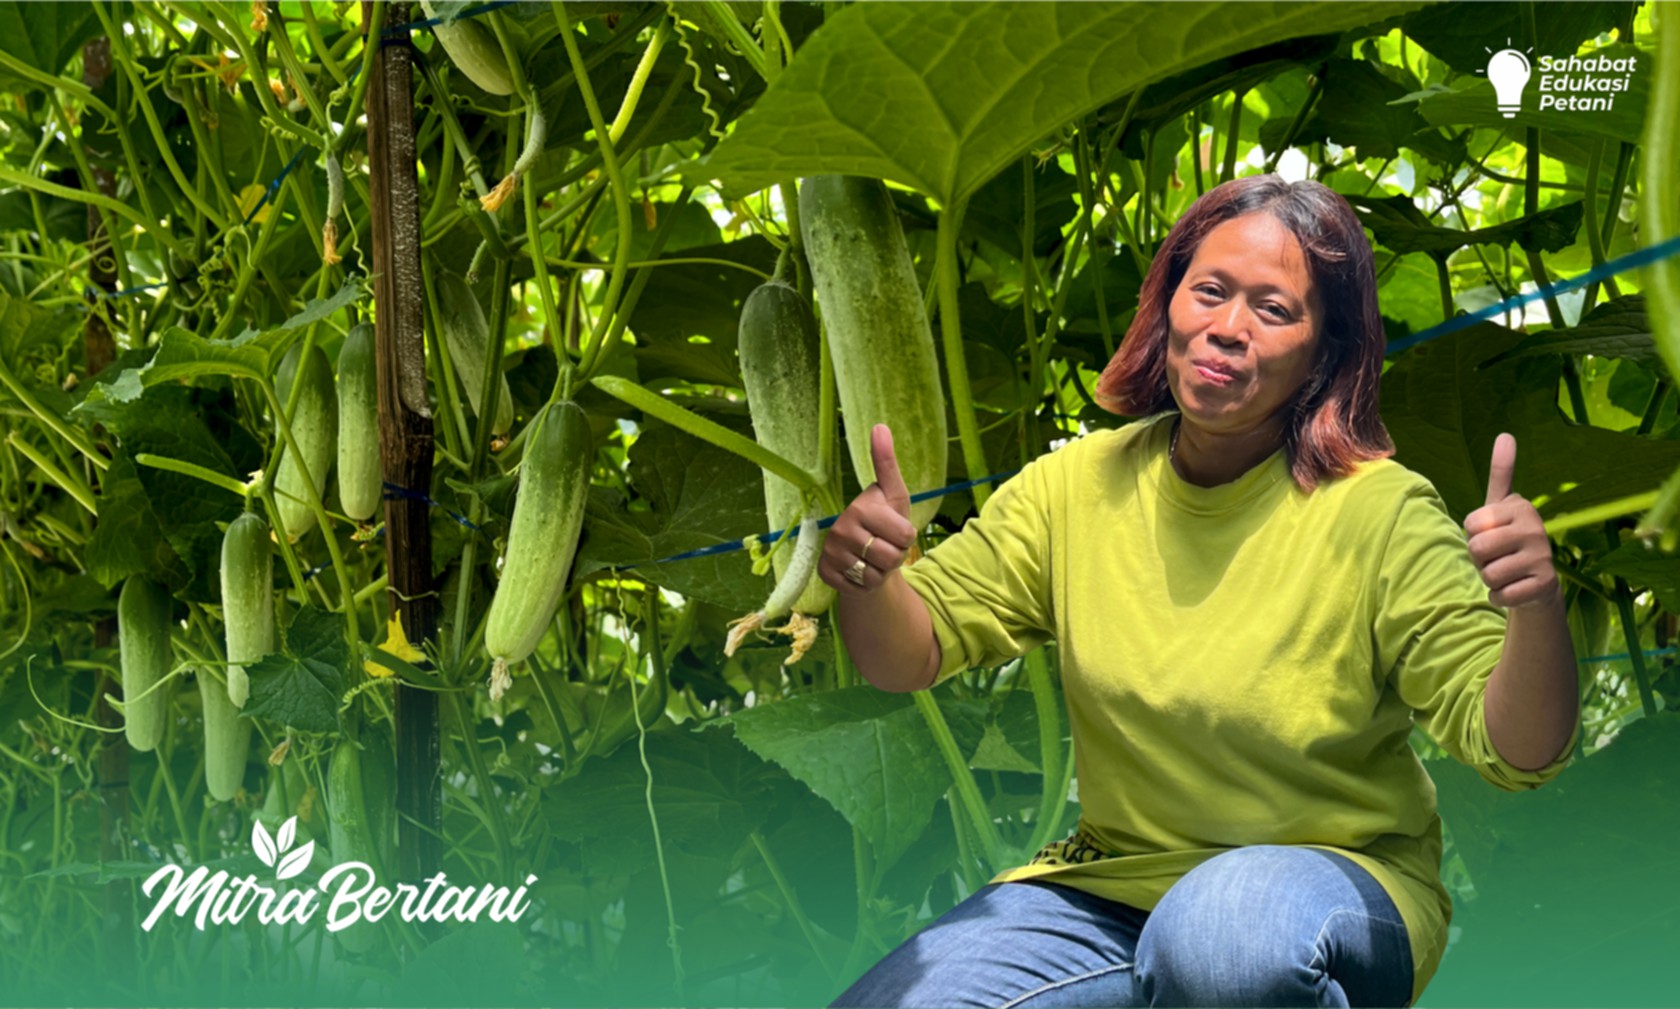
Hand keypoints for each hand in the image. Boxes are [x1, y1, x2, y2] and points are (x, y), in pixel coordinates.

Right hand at [818, 424, 918, 594]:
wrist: (861, 554)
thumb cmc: (884, 522)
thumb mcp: (894, 494)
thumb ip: (887, 463)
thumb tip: (880, 426)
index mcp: (860, 508)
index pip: (905, 535)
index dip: (906, 537)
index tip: (894, 529)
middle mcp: (841, 529)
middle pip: (892, 557)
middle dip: (895, 556)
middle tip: (883, 545)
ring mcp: (831, 553)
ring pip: (876, 575)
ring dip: (881, 571)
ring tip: (872, 558)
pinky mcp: (826, 573)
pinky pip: (860, 588)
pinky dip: (865, 584)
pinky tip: (859, 570)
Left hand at [1463, 433, 1560, 609]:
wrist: (1536, 583)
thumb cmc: (1509, 540)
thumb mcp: (1501, 506)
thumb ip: (1502, 473)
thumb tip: (1505, 434)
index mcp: (1521, 507)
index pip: (1471, 525)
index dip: (1473, 535)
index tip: (1492, 534)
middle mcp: (1536, 529)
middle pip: (1477, 549)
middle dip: (1479, 560)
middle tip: (1498, 557)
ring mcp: (1543, 557)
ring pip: (1487, 574)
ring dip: (1489, 579)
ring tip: (1507, 572)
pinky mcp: (1545, 584)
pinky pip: (1500, 594)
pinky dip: (1499, 596)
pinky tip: (1514, 588)